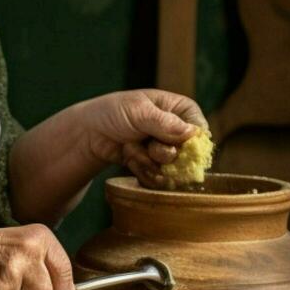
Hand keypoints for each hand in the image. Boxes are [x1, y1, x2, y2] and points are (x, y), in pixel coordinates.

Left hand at [81, 89, 206, 187]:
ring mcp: (166, 150)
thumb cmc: (113, 112)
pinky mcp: (155, 167)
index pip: (200, 130)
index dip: (190, 142)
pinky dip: (141, 171)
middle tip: (146, 144)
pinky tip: (128, 158)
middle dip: (162, 153)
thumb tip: (192, 133)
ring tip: (130, 147)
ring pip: (172, 169)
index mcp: (180, 109)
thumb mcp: (138, 111)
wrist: (89, 133)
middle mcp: (178, 130)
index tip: (174, 145)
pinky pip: (158, 179)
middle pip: (188, 154)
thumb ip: (164, 123)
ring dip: (147, 161)